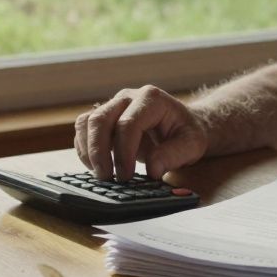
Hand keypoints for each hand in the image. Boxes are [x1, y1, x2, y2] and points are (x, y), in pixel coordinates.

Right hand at [74, 85, 208, 181]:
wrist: (182, 125)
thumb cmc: (186, 133)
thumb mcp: (192, 145)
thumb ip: (174, 156)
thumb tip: (152, 170)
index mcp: (152, 99)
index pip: (128, 124)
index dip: (123, 153)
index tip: (126, 177)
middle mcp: (128, 97)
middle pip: (101, 119)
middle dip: (99, 152)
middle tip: (107, 179)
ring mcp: (113, 105)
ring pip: (87, 122)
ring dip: (88, 150)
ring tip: (100, 174)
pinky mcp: (104, 117)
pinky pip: (84, 129)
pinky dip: (84, 149)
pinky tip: (96, 167)